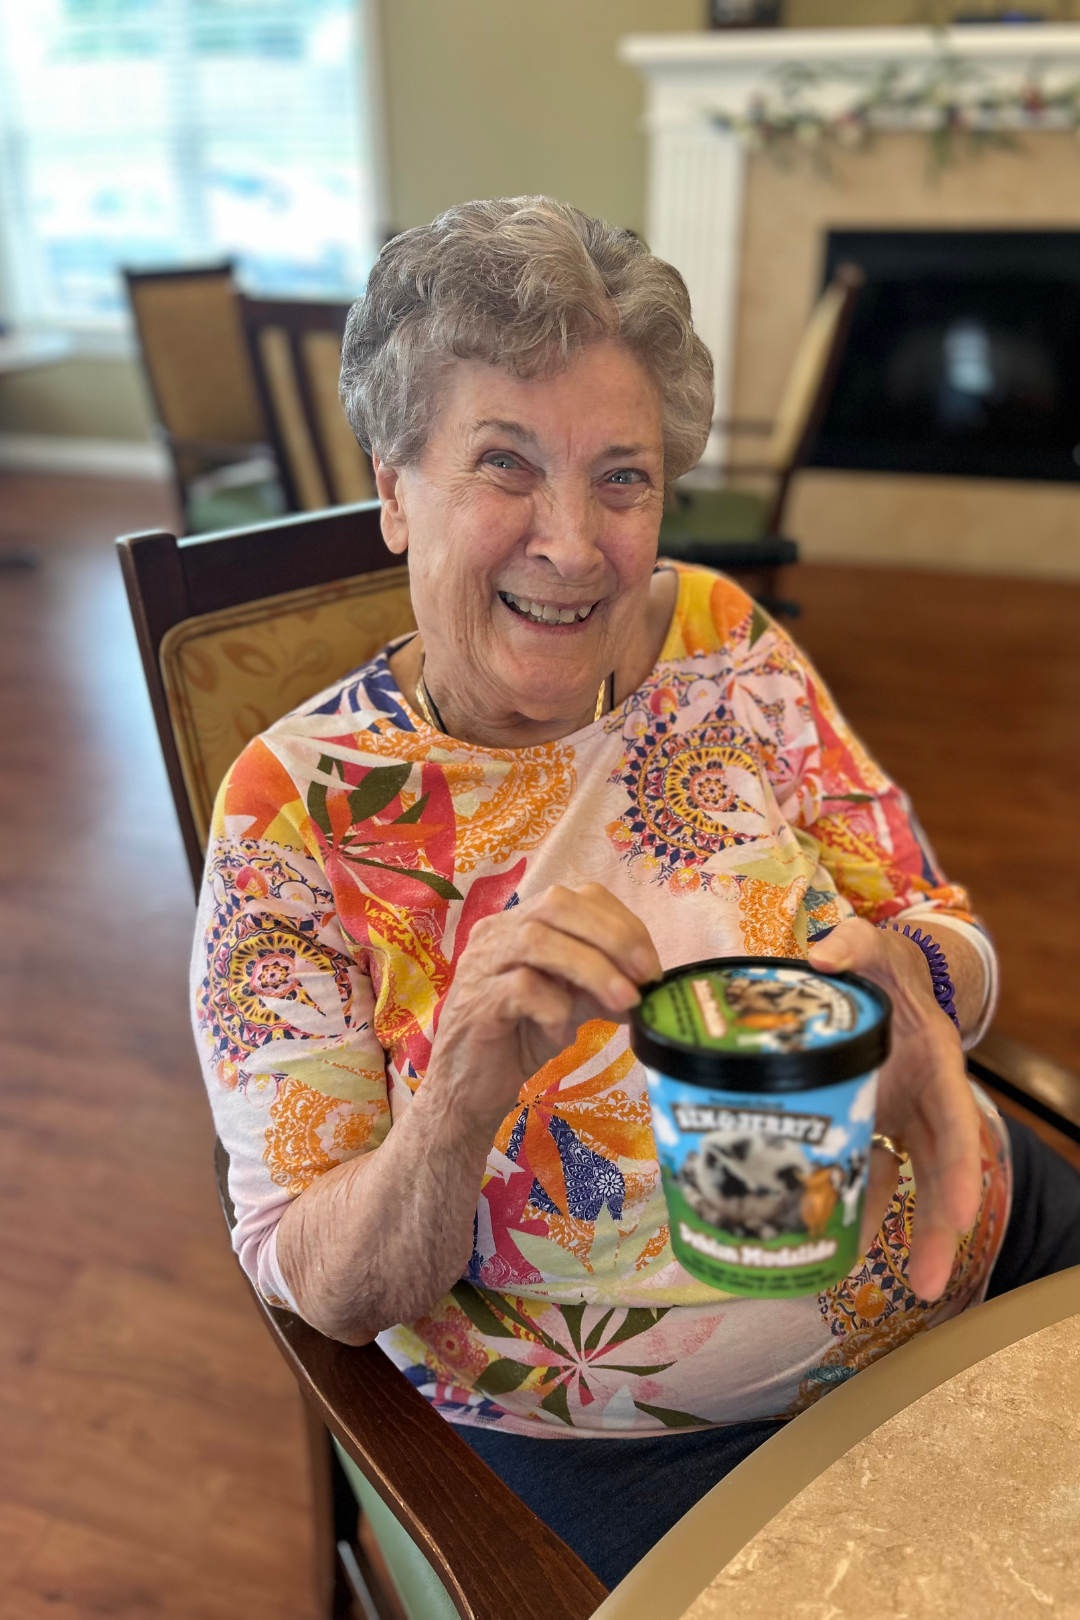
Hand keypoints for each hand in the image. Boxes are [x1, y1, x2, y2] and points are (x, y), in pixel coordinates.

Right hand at [431, 883, 660, 1142]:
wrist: (469, 1090)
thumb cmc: (518, 1040)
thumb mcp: (570, 1005)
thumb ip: (600, 986)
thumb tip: (647, 982)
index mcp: (520, 922)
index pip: (576, 896)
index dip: (621, 923)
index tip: (650, 966)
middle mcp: (496, 932)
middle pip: (556, 903)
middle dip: (612, 937)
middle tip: (644, 978)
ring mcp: (481, 964)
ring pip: (538, 940)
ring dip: (593, 970)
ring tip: (622, 1004)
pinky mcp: (476, 1002)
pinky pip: (522, 987)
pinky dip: (555, 1008)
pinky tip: (562, 1035)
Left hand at [807, 917, 981, 1301]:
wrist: (877, 974)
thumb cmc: (880, 962)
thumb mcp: (872, 946)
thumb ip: (851, 944)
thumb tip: (821, 954)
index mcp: (935, 1063)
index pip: (955, 1122)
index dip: (960, 1169)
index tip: (963, 1213)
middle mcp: (922, 1100)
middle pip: (940, 1173)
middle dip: (938, 1229)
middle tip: (927, 1286)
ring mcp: (896, 1117)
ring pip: (903, 1182)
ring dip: (888, 1231)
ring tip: (857, 1276)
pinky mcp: (867, 1124)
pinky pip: (863, 1170)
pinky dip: (848, 1203)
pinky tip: (825, 1239)